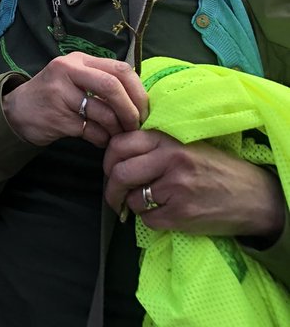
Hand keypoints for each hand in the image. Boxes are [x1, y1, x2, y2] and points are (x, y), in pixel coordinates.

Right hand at [2, 52, 147, 147]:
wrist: (17, 110)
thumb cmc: (54, 95)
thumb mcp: (75, 78)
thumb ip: (101, 81)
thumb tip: (139, 99)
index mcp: (78, 60)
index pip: (119, 69)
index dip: (138, 91)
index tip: (144, 109)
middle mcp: (68, 71)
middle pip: (112, 86)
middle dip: (131, 110)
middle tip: (136, 125)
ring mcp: (60, 93)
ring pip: (103, 112)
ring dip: (117, 129)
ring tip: (117, 135)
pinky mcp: (57, 117)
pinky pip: (91, 131)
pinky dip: (102, 139)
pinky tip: (100, 140)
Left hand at [104, 129, 285, 239]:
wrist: (253, 195)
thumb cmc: (215, 167)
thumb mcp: (185, 144)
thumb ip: (154, 145)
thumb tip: (117, 154)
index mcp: (167, 140)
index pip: (120, 144)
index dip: (108, 159)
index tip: (110, 169)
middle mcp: (170, 161)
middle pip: (120, 173)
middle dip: (111, 188)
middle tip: (114, 195)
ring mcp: (176, 189)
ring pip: (133, 199)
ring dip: (132, 205)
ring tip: (143, 204)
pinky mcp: (182, 215)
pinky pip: (149, 220)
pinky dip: (149, 220)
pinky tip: (161, 214)